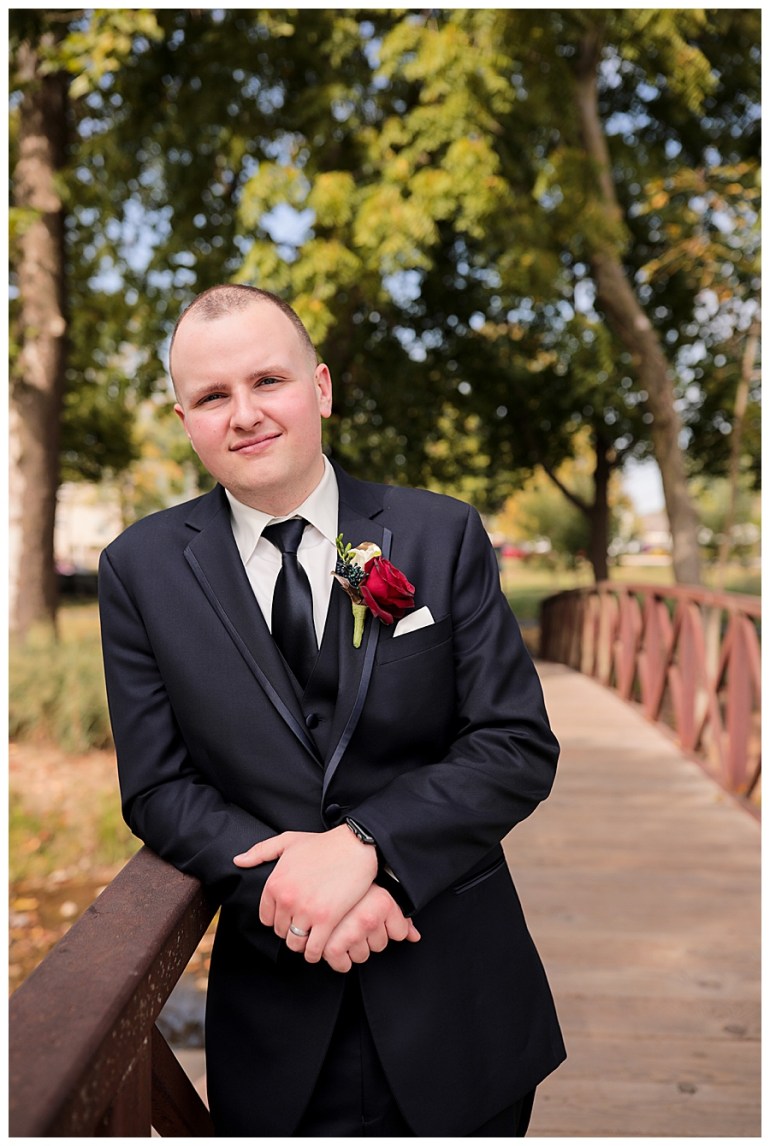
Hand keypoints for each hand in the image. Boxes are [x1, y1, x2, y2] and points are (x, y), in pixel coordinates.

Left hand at [233, 826, 378, 961]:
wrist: (355, 845)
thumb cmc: (323, 844)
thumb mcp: (288, 841)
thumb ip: (260, 851)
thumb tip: (238, 861)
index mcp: (275, 882)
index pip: (266, 918)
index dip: (279, 919)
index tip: (292, 916)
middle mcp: (287, 898)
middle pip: (281, 932)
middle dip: (292, 930)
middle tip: (306, 926)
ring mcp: (306, 910)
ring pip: (295, 943)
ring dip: (303, 944)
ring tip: (313, 937)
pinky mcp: (327, 919)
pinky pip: (314, 949)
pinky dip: (316, 952)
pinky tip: (323, 945)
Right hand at [321, 884, 420, 972]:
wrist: (320, 871)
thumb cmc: (348, 882)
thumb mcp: (377, 892)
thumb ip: (401, 917)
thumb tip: (415, 937)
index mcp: (383, 903)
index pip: (399, 933)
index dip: (388, 925)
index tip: (373, 913)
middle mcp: (369, 918)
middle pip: (380, 946)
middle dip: (369, 936)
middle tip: (355, 919)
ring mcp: (351, 932)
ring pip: (362, 956)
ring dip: (353, 946)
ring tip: (343, 927)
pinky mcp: (332, 946)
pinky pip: (343, 965)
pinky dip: (339, 959)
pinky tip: (334, 942)